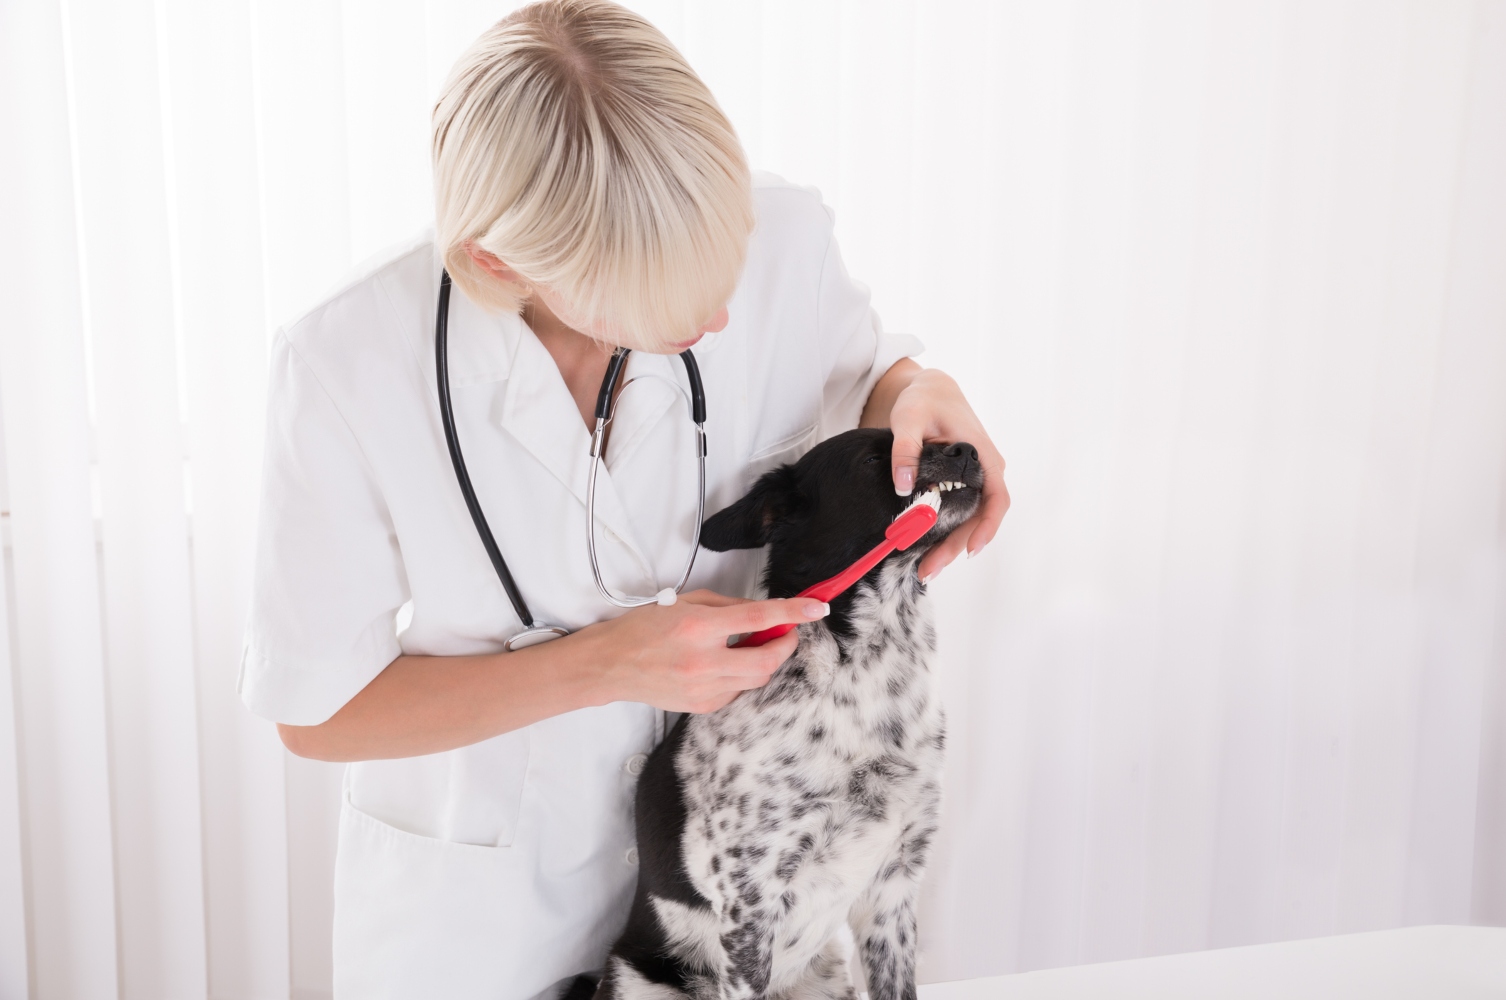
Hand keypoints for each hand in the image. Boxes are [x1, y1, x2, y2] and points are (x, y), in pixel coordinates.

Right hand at [576, 590, 826, 712]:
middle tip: (786, 633)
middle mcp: (703, 660)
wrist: (612, 665)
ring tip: (748, 646)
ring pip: (756, 679)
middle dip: (786, 646)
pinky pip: (738, 691)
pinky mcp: (702, 706)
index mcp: (699, 627)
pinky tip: (723, 665)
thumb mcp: (686, 602)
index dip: (792, 612)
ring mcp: (703, 688)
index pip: (758, 618)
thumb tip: (764, 612)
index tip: (816, 608)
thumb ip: (730, 607)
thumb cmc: (644, 628)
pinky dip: (741, 676)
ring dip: (763, 660)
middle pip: (767, 660)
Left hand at [888, 368, 1008, 580]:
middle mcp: (985, 473)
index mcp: (984, 457)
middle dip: (956, 547)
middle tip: (928, 570)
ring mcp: (974, 481)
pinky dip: (942, 533)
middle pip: (978, 518)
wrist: (930, 391)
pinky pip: (956, 514)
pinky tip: (923, 549)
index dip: (986, 526)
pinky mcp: (959, 486)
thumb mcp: (909, 418)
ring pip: (967, 521)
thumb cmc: (925, 400)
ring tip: (924, 569)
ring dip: (949, 545)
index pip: (996, 498)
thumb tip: (903, 485)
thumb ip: (905, 450)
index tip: (970, 549)